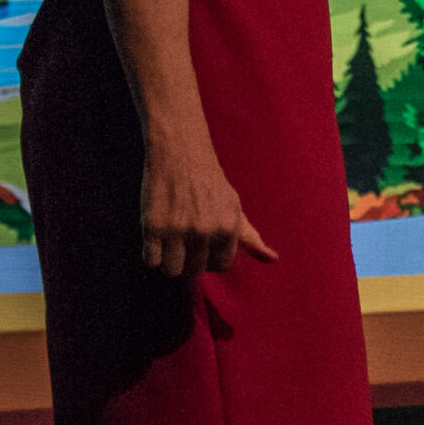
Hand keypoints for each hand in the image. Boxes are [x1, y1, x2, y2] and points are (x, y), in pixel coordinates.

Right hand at [140, 140, 278, 276]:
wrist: (180, 154)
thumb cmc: (210, 183)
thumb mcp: (234, 206)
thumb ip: (250, 237)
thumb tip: (273, 259)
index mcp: (228, 227)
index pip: (220, 266)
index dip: (211, 259)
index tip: (204, 246)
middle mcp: (204, 231)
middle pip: (195, 270)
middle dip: (190, 259)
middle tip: (185, 241)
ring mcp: (177, 229)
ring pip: (172, 270)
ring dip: (169, 261)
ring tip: (170, 243)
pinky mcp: (153, 226)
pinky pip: (150, 261)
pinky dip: (151, 255)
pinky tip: (156, 240)